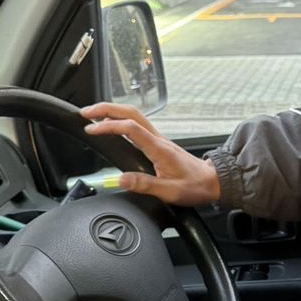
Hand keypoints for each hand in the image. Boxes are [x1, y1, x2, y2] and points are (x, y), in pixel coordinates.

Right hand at [80, 103, 220, 206]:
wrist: (214, 182)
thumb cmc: (195, 186)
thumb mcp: (170, 191)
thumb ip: (144, 184)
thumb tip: (120, 179)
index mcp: (159, 148)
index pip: (131, 128)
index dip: (109, 126)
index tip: (91, 129)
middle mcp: (159, 139)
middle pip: (131, 113)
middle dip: (107, 109)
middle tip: (86, 113)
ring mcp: (159, 139)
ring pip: (135, 116)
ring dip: (113, 112)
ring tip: (93, 116)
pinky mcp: (159, 144)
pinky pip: (137, 125)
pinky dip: (121, 121)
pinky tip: (113, 126)